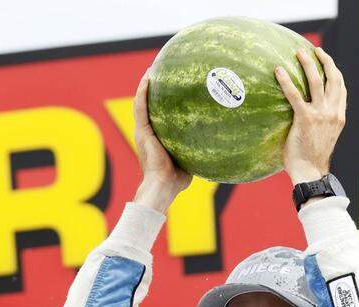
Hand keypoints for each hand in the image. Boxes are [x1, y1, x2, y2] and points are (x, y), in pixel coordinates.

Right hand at [132, 69, 191, 213]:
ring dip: (145, 84)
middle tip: (160, 71)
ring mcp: (143, 130)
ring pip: (141, 102)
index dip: (161, 101)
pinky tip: (148, 77)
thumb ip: (197, 148)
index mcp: (156, 138)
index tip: (169, 86)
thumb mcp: (190, 159)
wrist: (163, 186)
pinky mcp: (142, 131)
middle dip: (152, 88)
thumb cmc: (177, 180)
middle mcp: (147, 132)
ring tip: (152, 68)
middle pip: (147, 104)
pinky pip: (141, 106)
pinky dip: (143, 91)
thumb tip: (217, 143)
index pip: (157, 115)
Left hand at [274, 47, 345, 184]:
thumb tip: (305, 115)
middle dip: (325, 61)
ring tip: (299, 52)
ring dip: (308, 64)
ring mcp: (321, 115)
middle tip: (313, 50)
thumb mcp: (323, 138)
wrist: (311, 173)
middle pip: (333, 78)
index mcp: (339, 117)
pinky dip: (286, 81)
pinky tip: (278, 71)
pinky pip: (295, 95)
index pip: (341, 88)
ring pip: (316, 81)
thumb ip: (320, 123)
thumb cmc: (312, 159)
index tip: (326, 61)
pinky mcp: (306, 119)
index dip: (334, 72)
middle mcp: (333, 113)